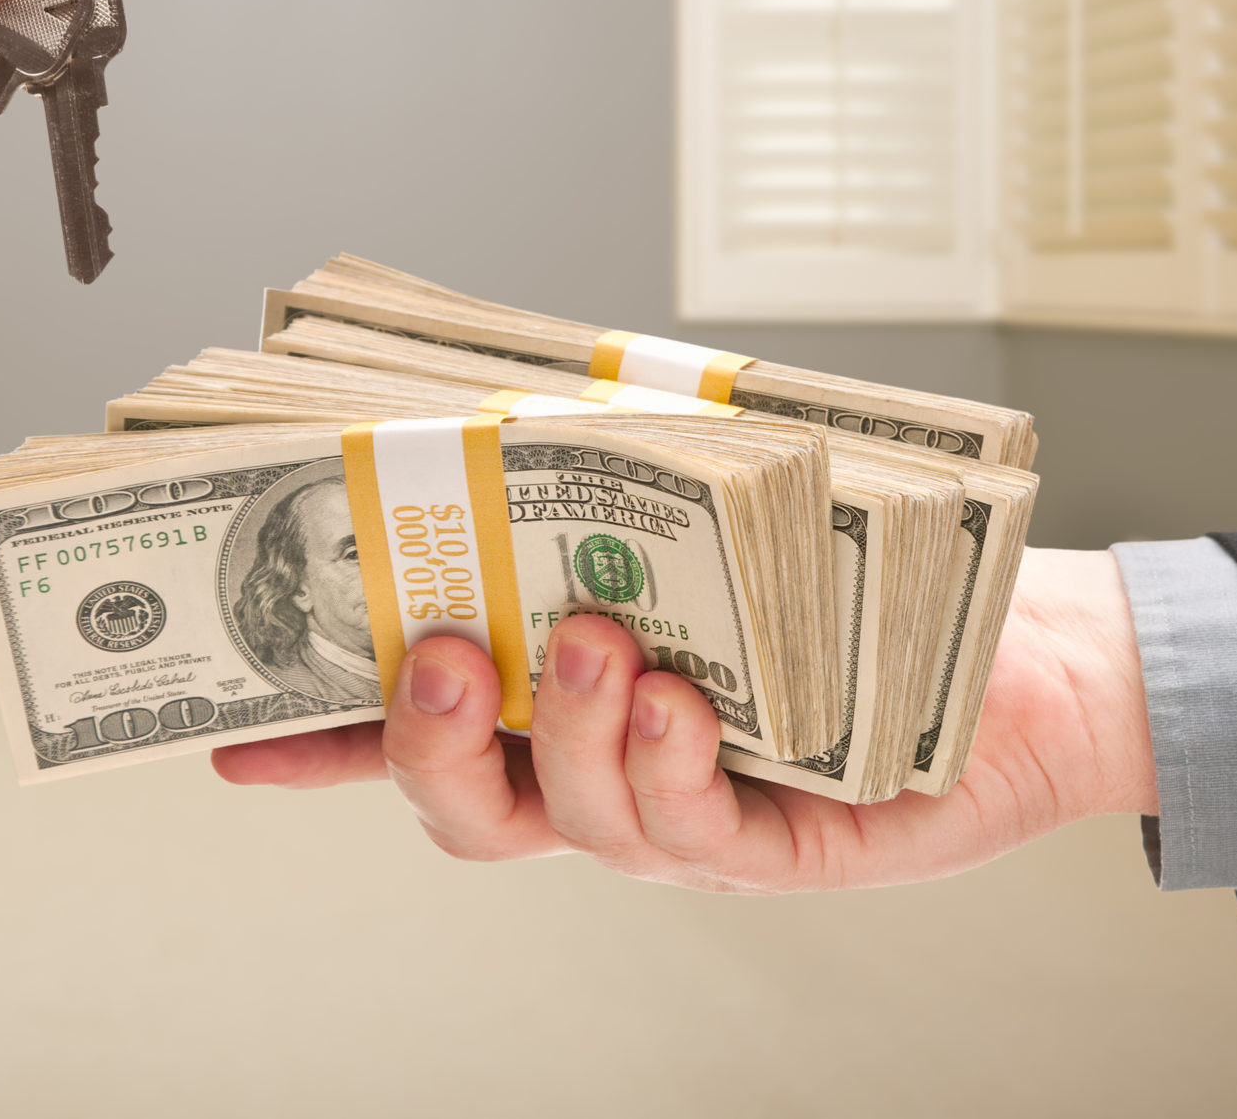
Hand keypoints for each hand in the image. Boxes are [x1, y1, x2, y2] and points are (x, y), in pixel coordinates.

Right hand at [212, 547, 1156, 889]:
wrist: (1008, 646)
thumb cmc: (842, 570)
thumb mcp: (701, 503)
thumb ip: (600, 473)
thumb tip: (504, 395)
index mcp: (551, 698)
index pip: (407, 729)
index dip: (314, 741)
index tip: (227, 733)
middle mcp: (595, 769)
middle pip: (462, 801)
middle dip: (421, 737)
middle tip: (432, 651)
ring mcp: (673, 813)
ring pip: (565, 816)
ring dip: (562, 728)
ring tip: (595, 646)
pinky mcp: (769, 841)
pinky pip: (690, 827)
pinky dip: (668, 764)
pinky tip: (679, 702)